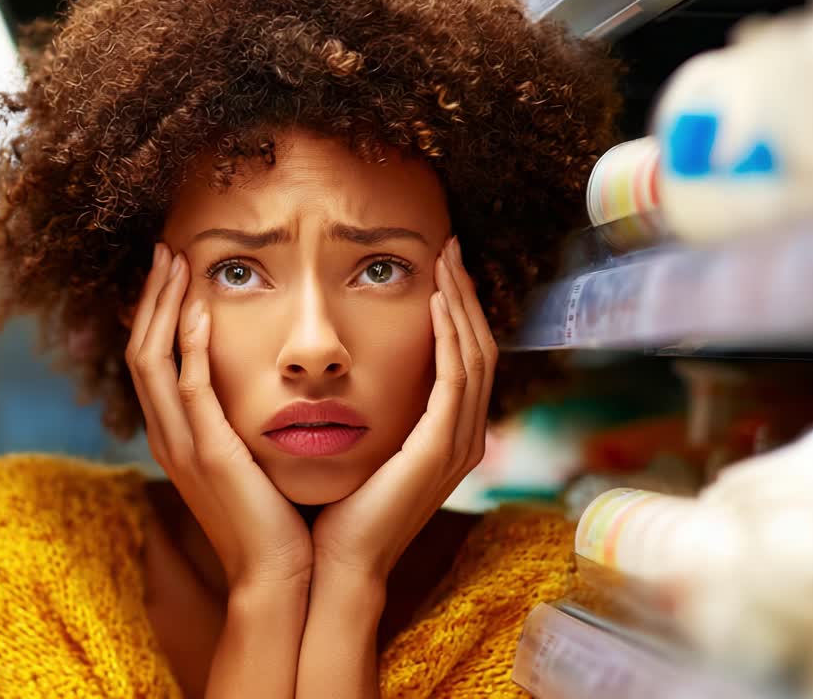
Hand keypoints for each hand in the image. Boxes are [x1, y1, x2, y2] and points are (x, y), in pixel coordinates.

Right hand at [125, 243, 312, 592]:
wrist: (279, 577)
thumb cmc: (276, 520)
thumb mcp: (249, 462)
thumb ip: (240, 424)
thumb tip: (257, 390)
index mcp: (177, 437)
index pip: (151, 360)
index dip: (155, 313)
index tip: (173, 273)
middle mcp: (168, 436)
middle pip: (140, 349)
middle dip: (152, 297)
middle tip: (166, 250)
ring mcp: (182, 445)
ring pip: (152, 359)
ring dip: (163, 306)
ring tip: (176, 262)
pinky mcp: (208, 453)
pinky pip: (187, 388)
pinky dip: (188, 344)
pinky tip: (199, 309)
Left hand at [311, 237, 496, 582]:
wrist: (334, 563)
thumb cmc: (337, 509)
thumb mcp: (362, 448)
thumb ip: (372, 411)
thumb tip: (349, 372)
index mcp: (446, 437)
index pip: (464, 358)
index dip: (456, 310)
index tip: (438, 268)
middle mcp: (463, 437)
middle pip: (478, 348)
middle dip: (465, 294)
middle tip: (449, 249)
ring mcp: (457, 444)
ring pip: (474, 355)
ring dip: (460, 303)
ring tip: (445, 261)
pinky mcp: (441, 448)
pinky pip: (456, 378)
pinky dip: (451, 336)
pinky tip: (437, 302)